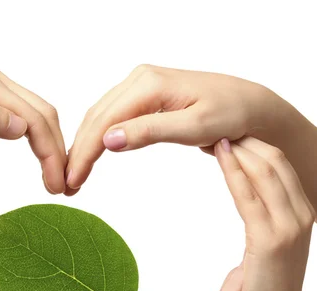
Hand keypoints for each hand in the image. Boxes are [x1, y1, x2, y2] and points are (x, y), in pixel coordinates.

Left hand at [0, 64, 66, 193]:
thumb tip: (21, 126)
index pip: (33, 117)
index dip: (51, 152)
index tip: (56, 186)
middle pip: (42, 114)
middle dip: (58, 152)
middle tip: (63, 188)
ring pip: (37, 117)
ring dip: (52, 148)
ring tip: (56, 179)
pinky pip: (23, 120)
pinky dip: (38, 142)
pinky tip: (42, 161)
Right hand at [65, 65, 289, 193]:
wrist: (251, 106)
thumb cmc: (231, 115)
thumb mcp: (194, 128)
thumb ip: (150, 131)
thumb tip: (108, 140)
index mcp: (148, 84)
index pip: (104, 122)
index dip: (84, 153)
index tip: (71, 181)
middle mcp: (140, 79)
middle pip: (96, 118)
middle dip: (78, 152)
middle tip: (66, 185)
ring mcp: (141, 86)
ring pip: (100, 117)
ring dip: (85, 146)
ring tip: (74, 176)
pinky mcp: (145, 97)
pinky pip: (113, 117)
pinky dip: (99, 138)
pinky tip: (92, 156)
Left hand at [215, 137, 314, 290]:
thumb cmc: (267, 287)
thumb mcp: (271, 245)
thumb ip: (265, 220)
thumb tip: (249, 204)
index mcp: (302, 213)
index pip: (281, 165)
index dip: (256, 144)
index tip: (231, 131)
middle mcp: (301, 213)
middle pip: (275, 160)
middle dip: (247, 138)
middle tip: (218, 123)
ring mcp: (288, 225)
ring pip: (265, 171)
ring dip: (239, 147)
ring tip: (215, 131)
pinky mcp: (268, 238)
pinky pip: (248, 195)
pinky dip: (233, 170)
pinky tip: (219, 154)